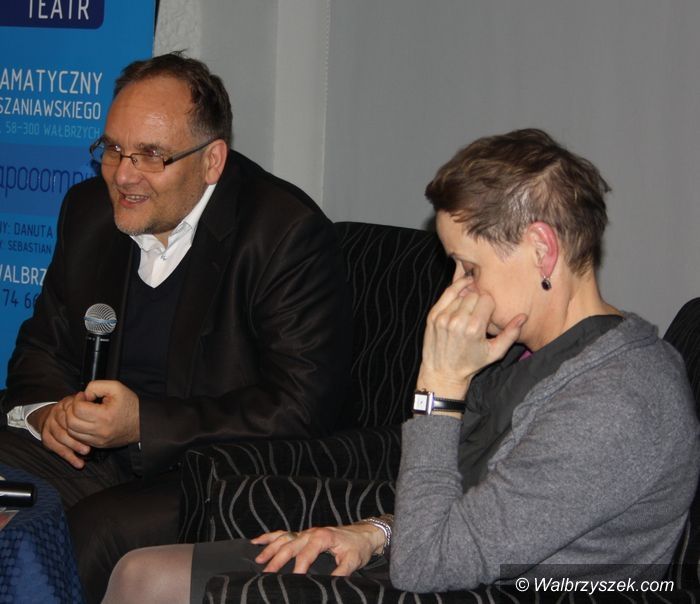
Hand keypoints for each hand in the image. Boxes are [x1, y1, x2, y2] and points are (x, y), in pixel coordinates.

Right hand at [29, 398, 90, 468]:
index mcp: (68, 403)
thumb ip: (91, 412)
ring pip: (60, 436)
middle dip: (78, 438)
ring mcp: (49, 422)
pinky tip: (78, 463)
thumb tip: (102, 423)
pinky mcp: (45, 435)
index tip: (95, 432)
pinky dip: (68, 456)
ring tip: (86, 453)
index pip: (73, 413)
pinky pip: (54, 447)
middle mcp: (57, 411)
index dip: (83, 423)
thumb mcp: (85, 407)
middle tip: (90, 447)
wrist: (56, 416)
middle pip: (66, 425)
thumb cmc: (79, 414)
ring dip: (74, 447)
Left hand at [63, 380, 139, 447]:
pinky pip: (79, 439)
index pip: (78, 409)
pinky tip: (84, 421)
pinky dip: (77, 429)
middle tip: (79, 403)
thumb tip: (84, 396)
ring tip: (80, 412)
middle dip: (71, 410)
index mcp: (105, 416)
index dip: (77, 399)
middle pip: (71, 422)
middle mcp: (100, 431)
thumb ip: (96, 386)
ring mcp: (98, 440)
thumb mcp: (116, 387)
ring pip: (72, 432)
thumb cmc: (130, 404)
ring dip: (71, 420)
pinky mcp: (98, 445)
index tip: (84, 396)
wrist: (142, 423)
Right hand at [250, 522, 384, 575]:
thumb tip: (329, 584)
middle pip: (290, 545)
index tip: (293, 580)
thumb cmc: (358, 547)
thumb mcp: (353, 561)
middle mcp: (311, 533)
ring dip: (270, 548)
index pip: (306, 554)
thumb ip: (341, 573)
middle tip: (266, 574)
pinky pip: (284, 533)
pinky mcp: (304, 534)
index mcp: (322, 537)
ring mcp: (306, 532)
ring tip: (258, 560)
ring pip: (283, 538)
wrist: (364, 534)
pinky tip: (256, 541)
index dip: (299, 567)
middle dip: (277, 559)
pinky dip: (269, 537)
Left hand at [417, 277, 526, 397]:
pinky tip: (461, 291)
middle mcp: (457, 321)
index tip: (488, 315)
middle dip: (479, 301)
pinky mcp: (433, 315)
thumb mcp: (495, 353)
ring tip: (468, 309)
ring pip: (461, 293)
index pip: (487, 300)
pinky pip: (447, 293)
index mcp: (474, 329)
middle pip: (474, 295)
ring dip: (466, 298)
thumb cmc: (470, 363)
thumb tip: (524, 316)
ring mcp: (443, 317)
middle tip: (478, 311)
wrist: (442, 373)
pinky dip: (455, 290)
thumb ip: (511, 334)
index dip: (490, 306)